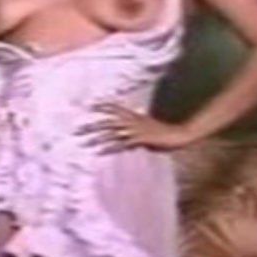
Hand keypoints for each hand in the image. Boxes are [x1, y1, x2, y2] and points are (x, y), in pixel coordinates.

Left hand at [79, 102, 195, 153]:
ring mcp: (135, 130)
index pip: (115, 107)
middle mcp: (132, 121)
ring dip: (98, 138)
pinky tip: (100, 151)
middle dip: (92, 125)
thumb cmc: (164, 132)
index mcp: (134, 116)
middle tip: (77, 130)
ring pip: (112, 132)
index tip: (89, 105)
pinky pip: (121, 144)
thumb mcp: (148, 126)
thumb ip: (137, 126)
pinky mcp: (140, 140)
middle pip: (108, 121)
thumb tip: (129, 131)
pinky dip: (110, 147)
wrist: (179, 134)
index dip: (103, 105)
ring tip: (85, 142)